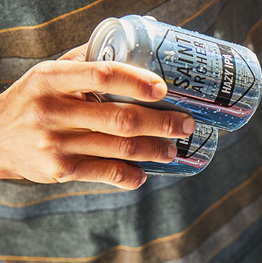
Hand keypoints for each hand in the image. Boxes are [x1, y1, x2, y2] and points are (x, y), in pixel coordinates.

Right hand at [0, 43, 195, 189]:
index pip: (103, 75)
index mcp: (51, 78)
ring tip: (172, 149)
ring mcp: (56, 143)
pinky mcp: (61, 170)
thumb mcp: (47, 75)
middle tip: (185, 124)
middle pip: (122, 119)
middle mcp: (53, 110)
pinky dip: (132, 174)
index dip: (138, 81)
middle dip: (163, 123)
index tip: (164, 88)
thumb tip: (132, 48)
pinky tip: (143, 171)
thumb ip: (84, 63)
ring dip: (156, 150)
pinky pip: (108, 173)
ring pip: (122, 149)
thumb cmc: (33, 101)